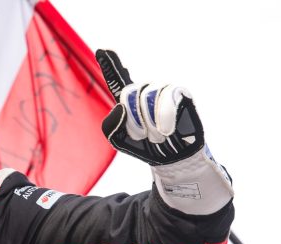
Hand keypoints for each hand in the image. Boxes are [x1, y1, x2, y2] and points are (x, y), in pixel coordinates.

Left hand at [95, 49, 202, 165]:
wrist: (169, 157)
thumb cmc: (143, 145)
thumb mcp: (117, 138)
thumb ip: (109, 125)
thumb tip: (121, 108)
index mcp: (127, 98)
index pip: (116, 78)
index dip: (109, 64)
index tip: (102, 49)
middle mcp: (144, 89)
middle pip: (129, 94)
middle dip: (134, 121)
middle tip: (143, 136)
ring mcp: (162, 89)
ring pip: (148, 96)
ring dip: (149, 123)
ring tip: (157, 135)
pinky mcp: (179, 92)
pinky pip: (168, 97)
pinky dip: (164, 116)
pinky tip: (166, 130)